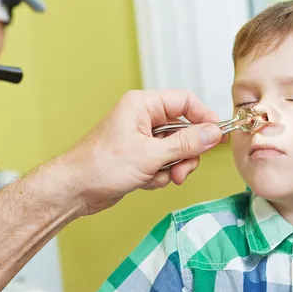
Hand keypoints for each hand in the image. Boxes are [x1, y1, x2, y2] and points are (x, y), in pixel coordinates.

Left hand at [63, 89, 223, 214]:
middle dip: (185, 153)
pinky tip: (145, 181)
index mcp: (143, 105)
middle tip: (182, 170)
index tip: (217, 136)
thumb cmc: (100, 165)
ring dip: (172, 167)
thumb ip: (186, 143)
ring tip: (158, 178)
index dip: (204, 117)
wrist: (75, 190)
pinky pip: (163, 163)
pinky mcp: (139, 157)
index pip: (185, 101)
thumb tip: (213, 133)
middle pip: (184, 129)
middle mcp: (142, 118)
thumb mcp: (151, 155)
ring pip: (175, 149)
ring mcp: (141, 139)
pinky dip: (159, 175)